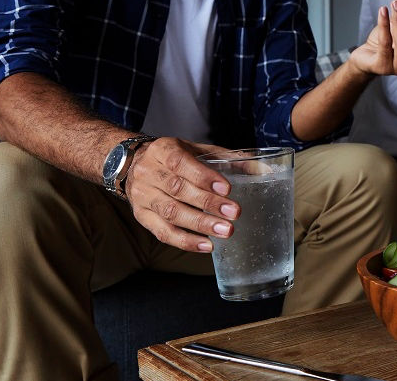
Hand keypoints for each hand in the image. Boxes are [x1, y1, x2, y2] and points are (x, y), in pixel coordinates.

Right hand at [123, 138, 238, 252]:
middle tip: (234, 213)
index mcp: (163, 150)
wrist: (133, 165)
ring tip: (226, 231)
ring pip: (171, 212)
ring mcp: (143, 196)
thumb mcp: (198, 150)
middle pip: (178, 190)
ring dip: (200, 225)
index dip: (204, 177)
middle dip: (208, 204)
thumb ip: (228, 159)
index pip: (181, 163)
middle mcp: (149, 172)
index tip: (227, 189)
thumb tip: (263, 170)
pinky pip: (163, 232)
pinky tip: (207, 245)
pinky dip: (186, 241)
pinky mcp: (142, 216)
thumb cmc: (175, 157)